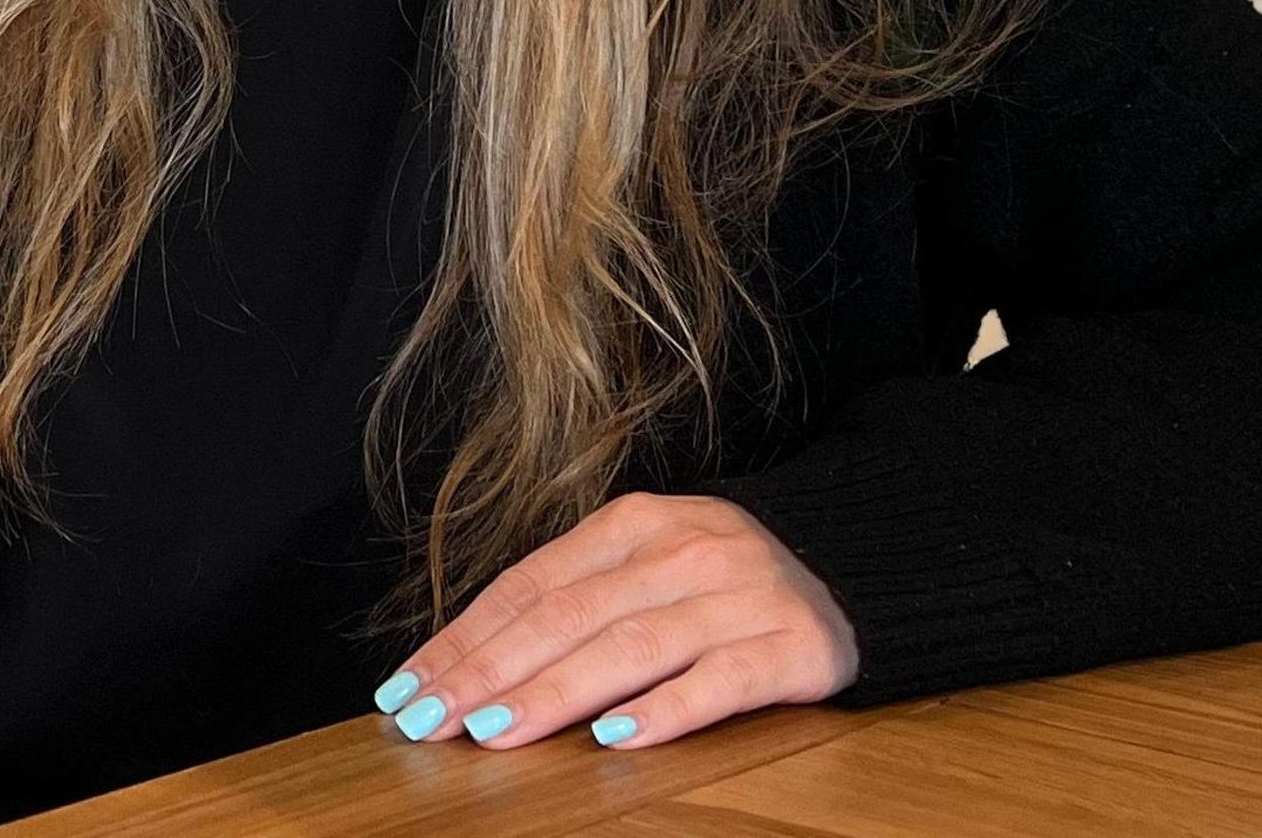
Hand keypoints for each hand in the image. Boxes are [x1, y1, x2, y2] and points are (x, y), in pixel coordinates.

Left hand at [372, 491, 857, 752]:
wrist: (854, 577)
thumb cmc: (721, 586)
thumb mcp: (647, 569)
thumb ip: (573, 601)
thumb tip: (467, 663)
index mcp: (638, 522)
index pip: (531, 584)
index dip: (464, 638)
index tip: (406, 688)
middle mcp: (686, 548)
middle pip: (568, 616)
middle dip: (487, 672)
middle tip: (430, 721)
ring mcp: (741, 594)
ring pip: (631, 646)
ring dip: (555, 694)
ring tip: (495, 731)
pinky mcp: (793, 644)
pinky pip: (719, 680)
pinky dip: (664, 710)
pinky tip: (616, 739)